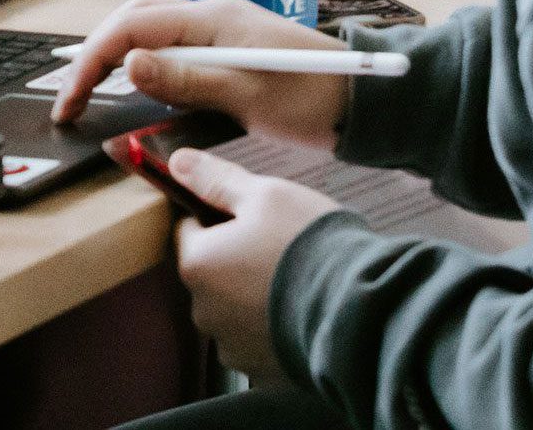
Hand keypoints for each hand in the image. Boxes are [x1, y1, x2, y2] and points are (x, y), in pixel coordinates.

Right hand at [52, 0, 349, 145]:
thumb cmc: (308, 98)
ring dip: (120, 54)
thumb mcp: (243, 95)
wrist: (358, 99)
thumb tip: (129, 63)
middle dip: (98, 52)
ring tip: (93, 91)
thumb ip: (185, 79)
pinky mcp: (230, 46)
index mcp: (212, 17)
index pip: (134, 26)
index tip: (71, 100)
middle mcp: (212, 13)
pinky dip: (148, 62)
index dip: (94, 60)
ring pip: (154, 28)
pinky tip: (141, 86)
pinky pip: (175, 44)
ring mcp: (222, 27)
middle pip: (137, 18)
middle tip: (72, 97)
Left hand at [171, 149, 338, 377]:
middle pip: (211, 270)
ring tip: (295, 276)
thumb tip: (177, 162)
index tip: (250, 213)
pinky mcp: (260, 370)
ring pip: (233, 306)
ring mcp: (232, 346)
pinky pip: (257, 338)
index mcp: (198, 264)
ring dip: (252, 292)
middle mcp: (205, 311)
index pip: (189, 229)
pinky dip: (271, 323)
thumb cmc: (306, 243)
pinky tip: (300, 307)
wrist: (354, 307)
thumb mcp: (265, 194)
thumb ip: (216, 179)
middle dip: (235, 255)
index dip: (218, 215)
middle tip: (279, 241)